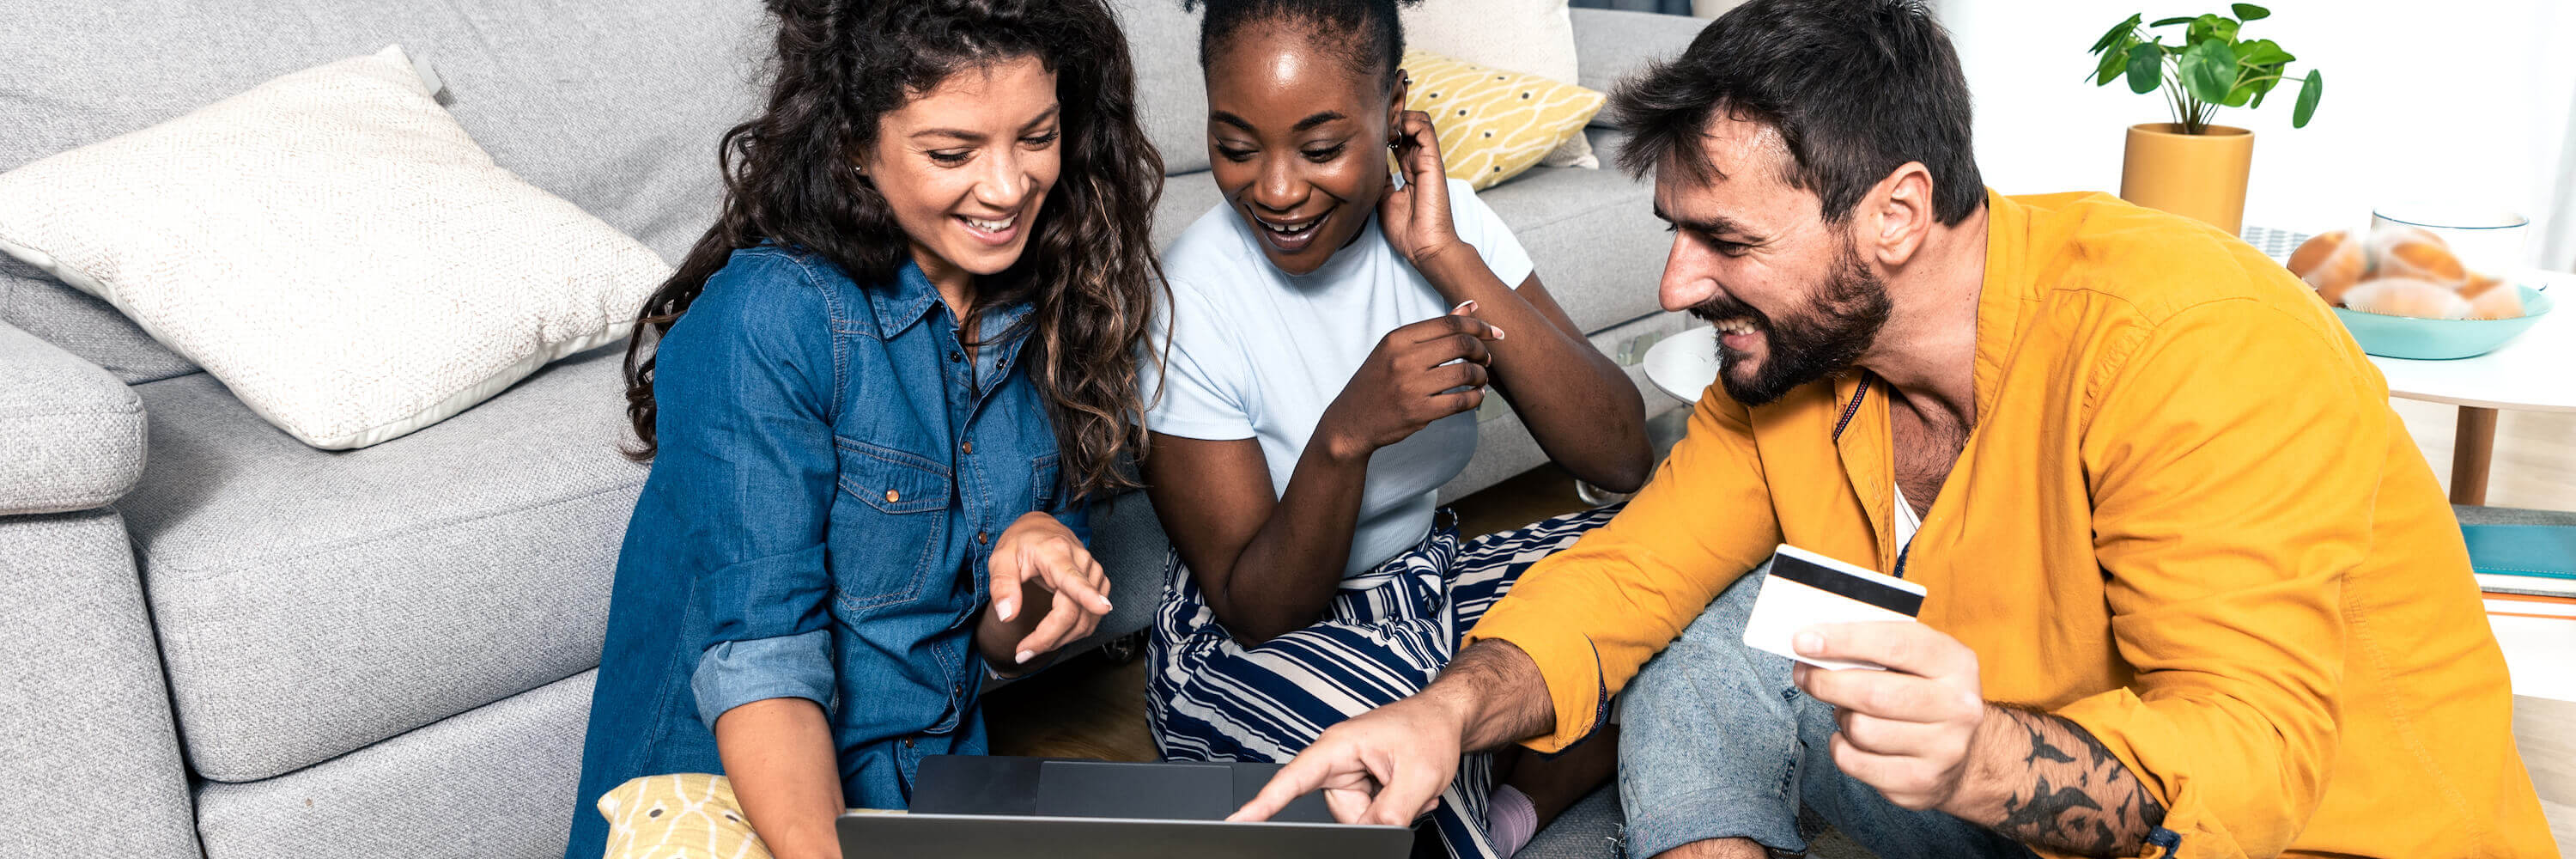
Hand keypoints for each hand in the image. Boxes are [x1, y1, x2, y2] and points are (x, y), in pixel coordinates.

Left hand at [984, 512, 1112, 665]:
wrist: (1041, 528)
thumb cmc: (1021, 543)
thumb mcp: (1000, 558)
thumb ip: (1002, 586)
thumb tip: (1008, 616)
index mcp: (1057, 553)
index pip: (1074, 578)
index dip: (1088, 596)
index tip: (1102, 608)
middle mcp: (1082, 562)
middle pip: (1075, 611)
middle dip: (1049, 639)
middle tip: (1021, 653)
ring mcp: (1094, 574)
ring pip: (1087, 620)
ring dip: (1061, 639)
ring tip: (1033, 644)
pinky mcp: (1100, 584)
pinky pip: (1091, 618)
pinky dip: (1073, 632)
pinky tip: (1053, 633)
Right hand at [1229, 693, 1464, 825]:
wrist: (1446, 718)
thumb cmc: (1430, 731)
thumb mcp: (1418, 777)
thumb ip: (1389, 814)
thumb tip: (1370, 838)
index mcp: (1338, 746)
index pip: (1292, 779)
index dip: (1263, 803)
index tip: (1238, 821)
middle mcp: (1336, 760)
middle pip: (1338, 812)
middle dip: (1374, 812)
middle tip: (1405, 789)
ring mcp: (1347, 773)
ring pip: (1356, 818)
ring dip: (1387, 809)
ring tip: (1408, 783)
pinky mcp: (1358, 783)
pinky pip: (1367, 813)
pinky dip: (1391, 806)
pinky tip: (1408, 787)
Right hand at [1315, 311, 1504, 459]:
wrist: (1351, 421)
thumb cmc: (1378, 381)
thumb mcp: (1397, 349)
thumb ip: (1434, 328)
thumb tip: (1470, 305)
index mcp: (1397, 339)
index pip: (1449, 323)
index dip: (1479, 326)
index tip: (1495, 333)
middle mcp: (1403, 360)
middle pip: (1461, 344)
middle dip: (1482, 350)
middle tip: (1486, 358)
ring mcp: (1411, 387)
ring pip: (1465, 373)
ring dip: (1481, 376)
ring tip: (1480, 379)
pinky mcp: (1419, 412)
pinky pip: (1460, 402)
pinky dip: (1475, 398)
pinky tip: (1476, 396)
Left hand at [1378, 109, 1463, 267]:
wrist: (1425, 247)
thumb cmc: (1407, 230)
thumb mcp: (1383, 199)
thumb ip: (1380, 178)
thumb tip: (1368, 162)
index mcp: (1410, 170)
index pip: (1399, 138)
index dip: (1383, 130)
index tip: (1364, 132)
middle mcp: (1419, 161)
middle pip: (1407, 125)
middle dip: (1389, 118)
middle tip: (1370, 123)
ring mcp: (1427, 159)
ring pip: (1417, 120)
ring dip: (1398, 117)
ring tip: (1381, 126)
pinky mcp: (1432, 160)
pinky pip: (1424, 128)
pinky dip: (1408, 121)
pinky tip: (1390, 132)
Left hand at [1791, 622, 1993, 812]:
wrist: (1965, 754)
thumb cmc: (1925, 694)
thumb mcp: (1917, 660)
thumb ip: (1874, 648)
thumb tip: (1814, 645)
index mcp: (1956, 663)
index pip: (1894, 645)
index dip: (1843, 640)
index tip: (1803, 640)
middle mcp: (1958, 707)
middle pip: (1872, 693)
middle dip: (1826, 682)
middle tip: (1805, 674)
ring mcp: (1943, 749)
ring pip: (1860, 729)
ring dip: (1841, 718)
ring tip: (1849, 712)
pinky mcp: (1921, 782)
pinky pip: (1855, 762)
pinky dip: (1841, 747)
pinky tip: (1850, 739)